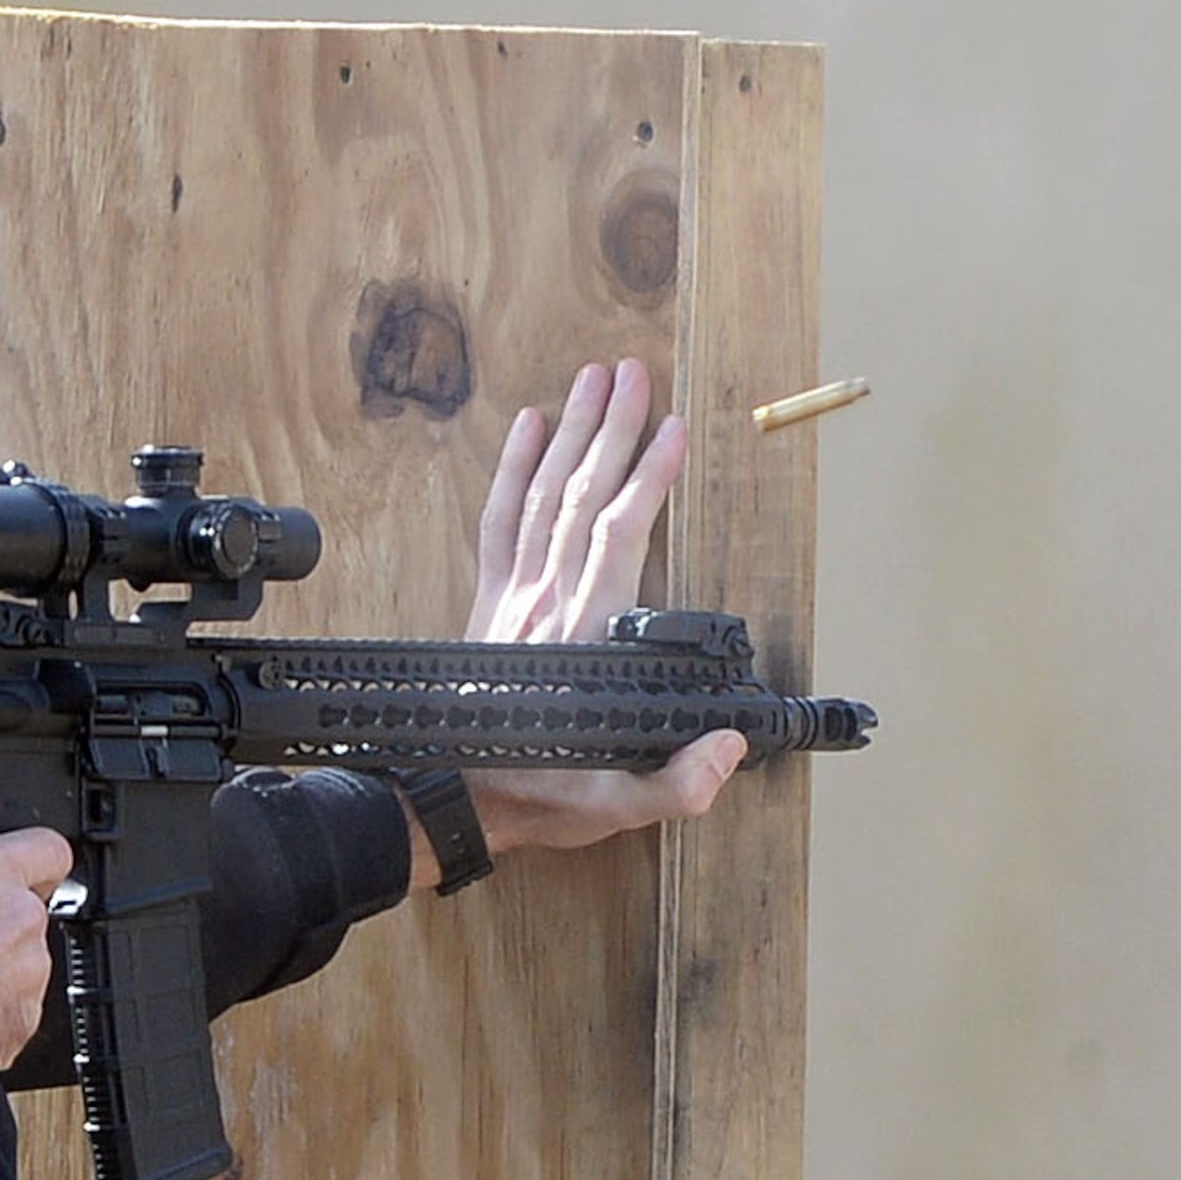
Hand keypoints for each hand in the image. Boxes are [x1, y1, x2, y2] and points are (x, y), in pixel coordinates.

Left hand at [441, 358, 737, 866]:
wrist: (449, 800)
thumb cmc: (538, 794)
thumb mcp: (613, 806)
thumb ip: (676, 782)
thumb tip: (731, 748)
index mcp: (583, 639)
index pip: (619, 538)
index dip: (648, 479)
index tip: (675, 430)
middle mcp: (545, 605)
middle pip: (580, 498)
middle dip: (611, 431)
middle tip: (633, 373)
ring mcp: (512, 599)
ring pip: (542, 498)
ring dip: (569, 434)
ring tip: (593, 378)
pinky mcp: (489, 603)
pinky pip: (499, 522)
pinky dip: (512, 470)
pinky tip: (529, 426)